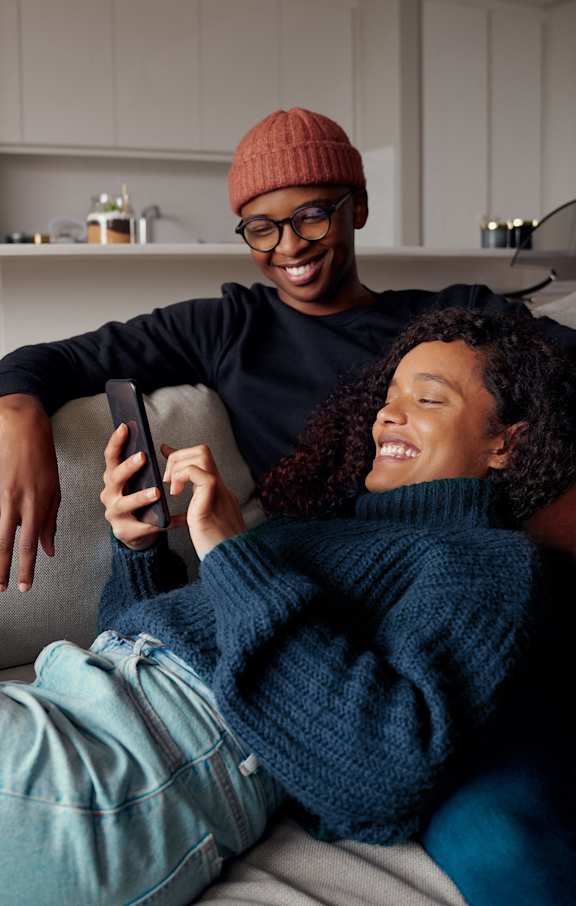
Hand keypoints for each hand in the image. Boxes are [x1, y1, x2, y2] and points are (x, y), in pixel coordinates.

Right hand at [0, 394, 60, 590]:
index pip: (32, 542)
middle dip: (7, 568)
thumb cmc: (41, 457)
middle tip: (4, 588)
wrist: (22, 425)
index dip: (28, 566)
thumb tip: (49, 550)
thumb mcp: (54, 488)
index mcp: (41, 502)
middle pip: (12, 542)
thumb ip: (50, 520)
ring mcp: (5, 494)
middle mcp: (22, 500)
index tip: (24, 585)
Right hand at [100, 424, 184, 550]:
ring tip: (156, 492)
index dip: (116, 442)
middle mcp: (109, 494)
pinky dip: (156, 524)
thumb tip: (164, 446)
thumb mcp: (140, 482)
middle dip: (128, 466)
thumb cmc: (139, 503)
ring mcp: (114, 513)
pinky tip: (170, 521)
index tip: (125, 427)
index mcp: (113, 479)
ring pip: (126, 503)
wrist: (137, 533)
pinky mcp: (123, 531)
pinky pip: (141, 527)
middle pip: (115, 477)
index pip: (111, 457)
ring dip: (140, 497)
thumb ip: (148, 468)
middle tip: (143, 457)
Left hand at [162, 443, 245, 558]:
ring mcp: (218, 493)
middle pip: (203, 451)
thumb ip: (189, 512)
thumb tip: (175, 508)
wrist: (231, 564)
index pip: (202, 462)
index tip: (163, 450)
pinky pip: (201, 474)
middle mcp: (220, 488)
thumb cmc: (215, 550)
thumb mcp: (198, 524)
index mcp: (218, 493)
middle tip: (168, 480)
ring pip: (202, 455)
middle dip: (179, 456)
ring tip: (172, 487)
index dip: (181, 453)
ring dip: (179, 465)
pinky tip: (176, 493)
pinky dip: (184, 477)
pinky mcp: (211, 502)